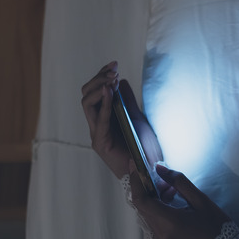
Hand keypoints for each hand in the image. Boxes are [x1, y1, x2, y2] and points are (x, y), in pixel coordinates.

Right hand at [81, 61, 162, 177]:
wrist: (151, 173)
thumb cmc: (145, 149)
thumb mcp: (137, 118)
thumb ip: (127, 101)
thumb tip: (120, 81)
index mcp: (104, 120)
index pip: (94, 93)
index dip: (101, 77)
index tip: (113, 64)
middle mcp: (97, 126)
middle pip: (86, 96)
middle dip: (98, 79)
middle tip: (113, 69)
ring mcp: (97, 134)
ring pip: (87, 104)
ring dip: (99, 87)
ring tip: (111, 78)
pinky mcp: (101, 143)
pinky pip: (99, 119)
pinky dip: (104, 103)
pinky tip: (110, 91)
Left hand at [130, 163, 230, 238]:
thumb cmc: (216, 226)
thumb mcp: (201, 200)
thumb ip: (179, 182)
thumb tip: (159, 168)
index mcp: (169, 221)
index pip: (141, 200)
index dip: (136, 182)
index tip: (136, 166)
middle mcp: (161, 234)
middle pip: (142, 207)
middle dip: (147, 189)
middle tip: (160, 177)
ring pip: (148, 215)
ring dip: (154, 200)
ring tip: (171, 191)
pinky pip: (155, 225)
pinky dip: (158, 211)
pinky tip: (173, 205)